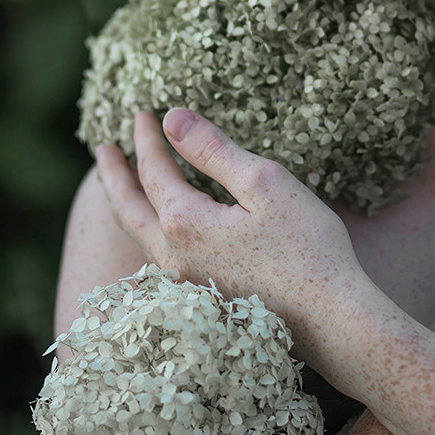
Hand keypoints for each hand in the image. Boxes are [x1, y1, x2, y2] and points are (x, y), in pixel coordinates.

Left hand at [95, 110, 363, 367]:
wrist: (331, 321)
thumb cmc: (307, 248)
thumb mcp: (264, 184)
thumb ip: (214, 151)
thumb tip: (173, 119)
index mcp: (184, 223)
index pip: (153, 171)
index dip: (147, 139)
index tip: (143, 113)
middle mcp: (172, 258)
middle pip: (129, 209)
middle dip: (115, 176)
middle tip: (102, 151)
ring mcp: (184, 285)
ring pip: (140, 238)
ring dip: (129, 206)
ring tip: (124, 188)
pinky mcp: (202, 303)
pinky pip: (158, 259)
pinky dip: (148, 233)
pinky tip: (161, 232)